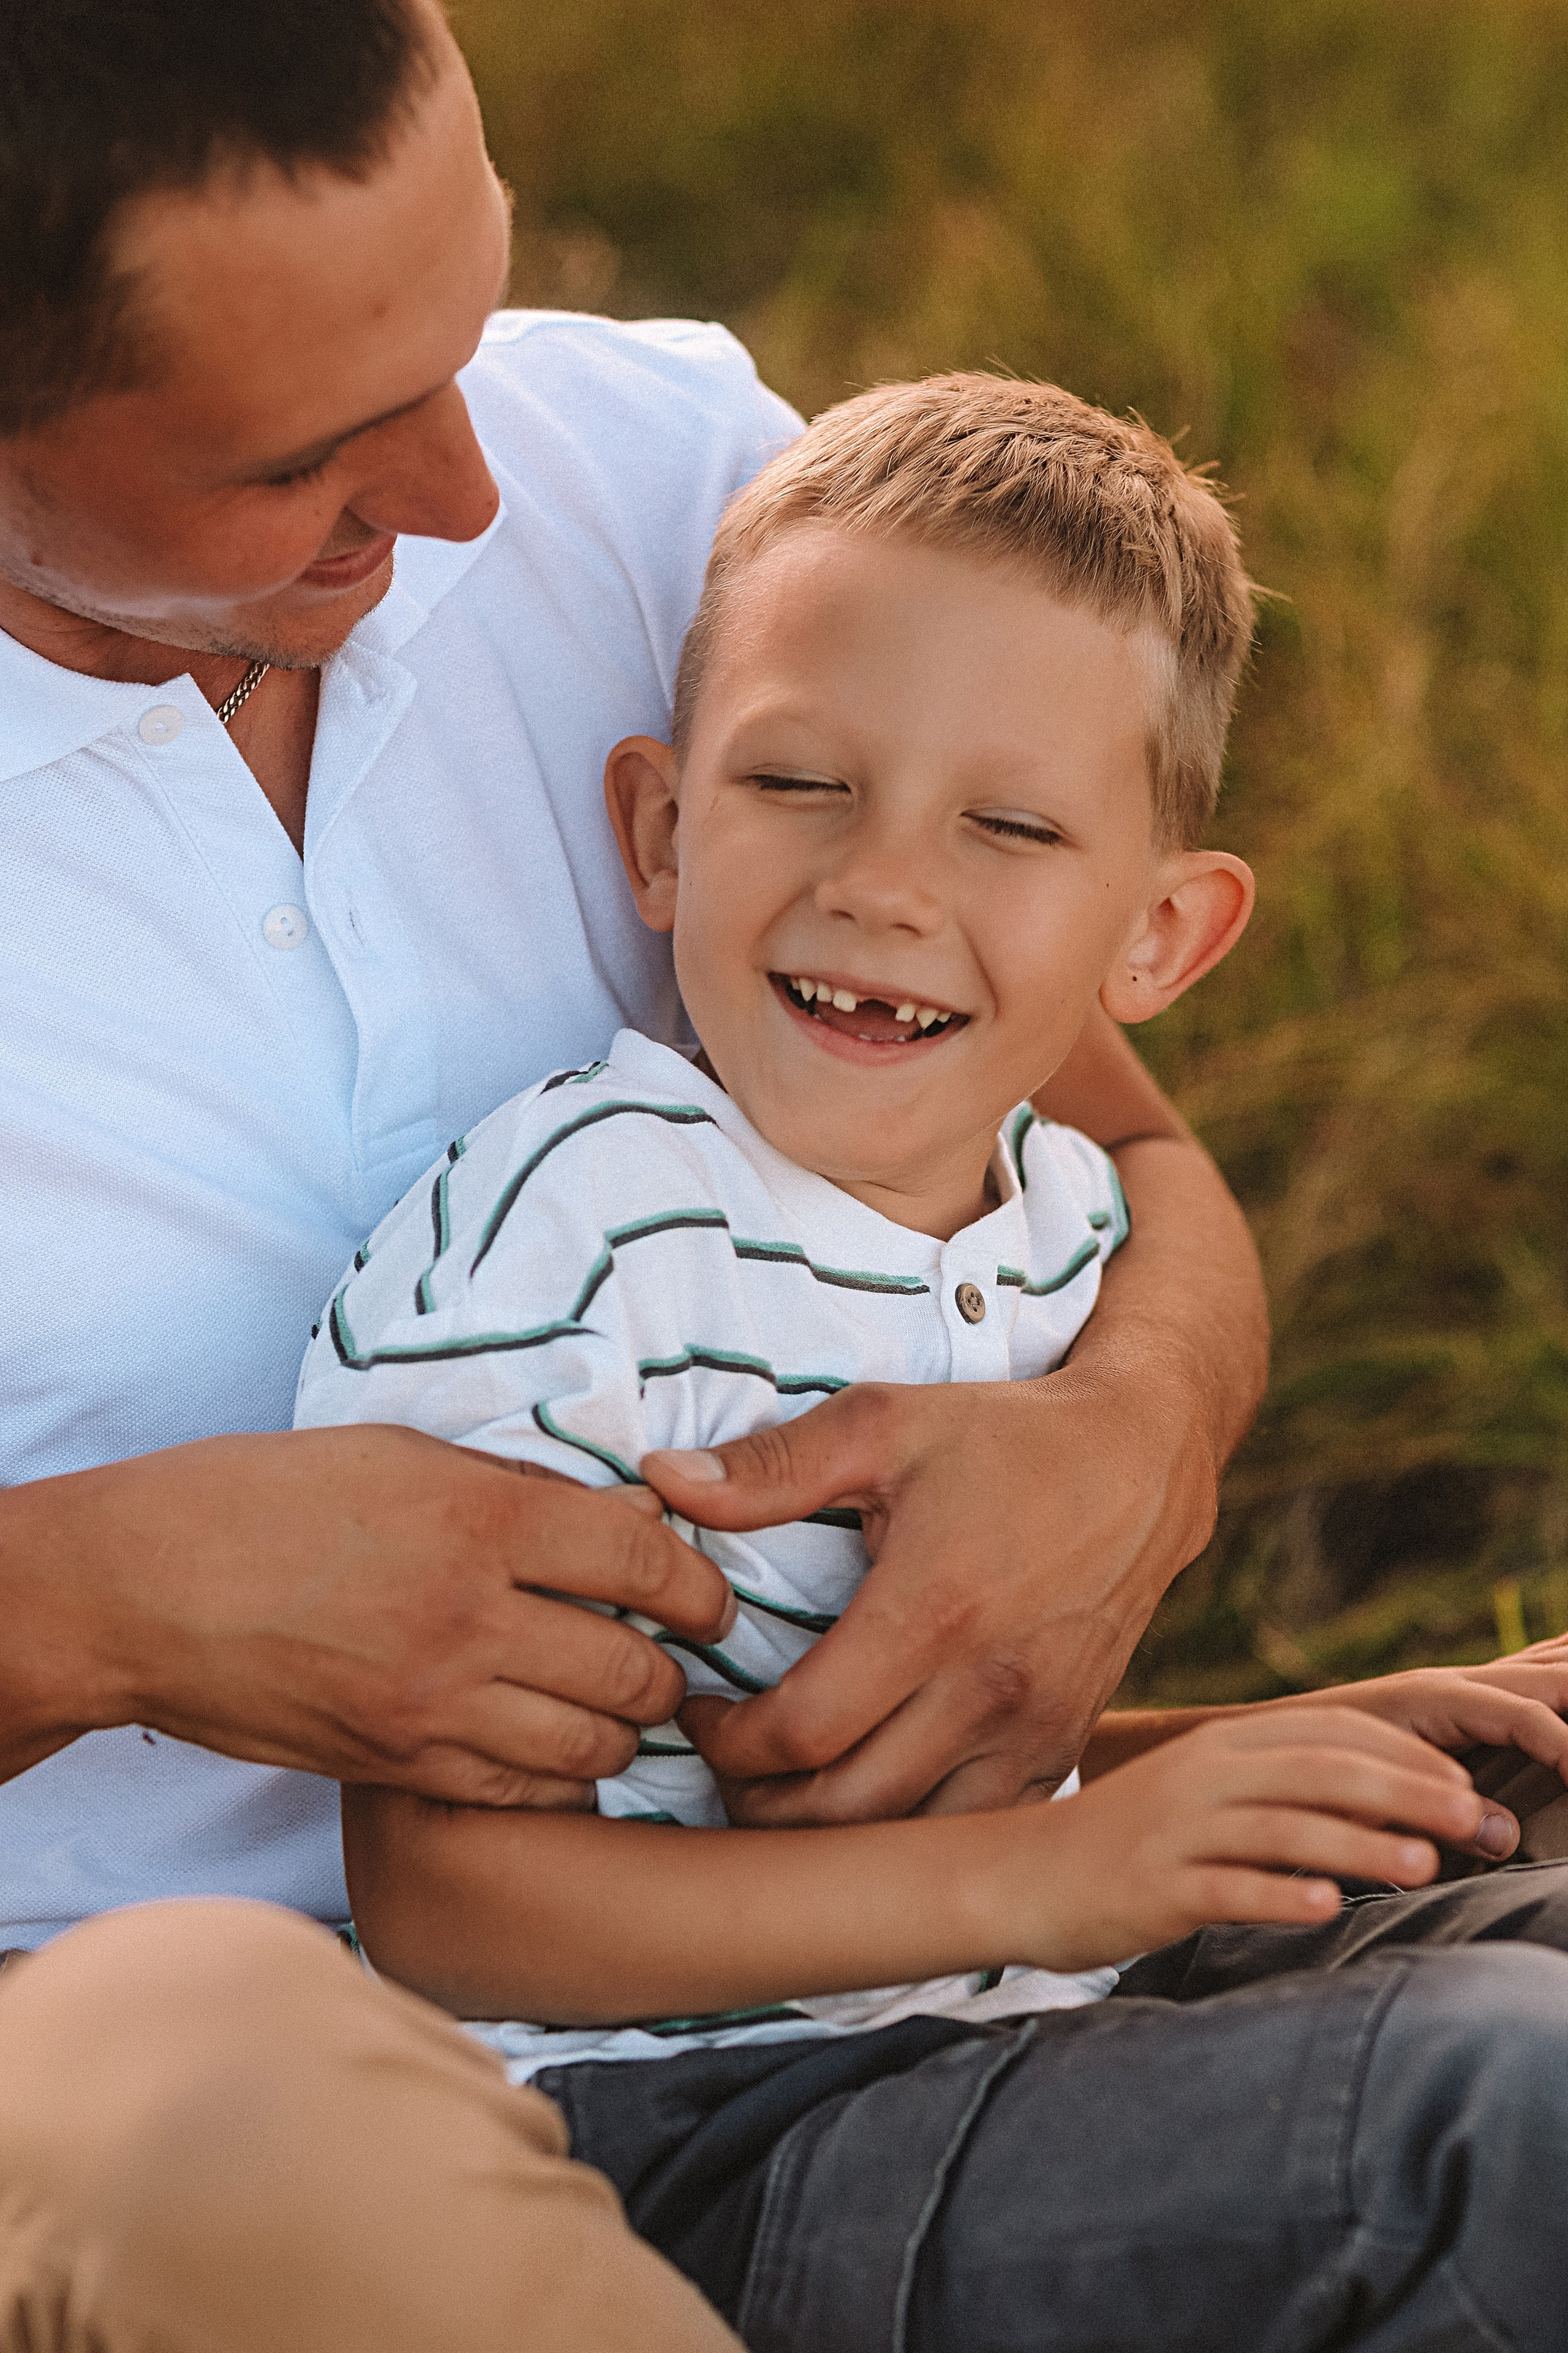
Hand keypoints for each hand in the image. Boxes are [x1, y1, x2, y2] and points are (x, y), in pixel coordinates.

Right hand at [0, 1426, 735, 1805]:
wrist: (140, 1590)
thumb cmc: (261, 1500)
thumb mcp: (399, 1455)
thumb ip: (513, 1490)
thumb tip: (616, 1514)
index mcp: (478, 1520)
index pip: (642, 1557)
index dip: (697, 1581)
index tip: (707, 1594)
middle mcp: (468, 1619)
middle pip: (635, 1667)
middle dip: (673, 1665)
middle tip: (672, 1652)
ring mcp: (433, 1706)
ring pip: (592, 1746)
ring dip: (624, 1727)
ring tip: (620, 1703)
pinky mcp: (397, 1767)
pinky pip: (521, 1791)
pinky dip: (560, 1777)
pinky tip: (558, 1749)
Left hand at [645, 1358, 1219, 1824]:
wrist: (1141, 1463)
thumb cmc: (1003, 1438)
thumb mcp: (882, 1424)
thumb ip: (770, 1467)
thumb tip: (660, 1483)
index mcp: (934, 1612)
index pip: (802, 1733)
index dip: (728, 1742)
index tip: (700, 1711)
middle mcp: (990, 1691)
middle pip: (846, 1812)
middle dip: (760, 1804)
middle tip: (724, 1763)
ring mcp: (1035, 1732)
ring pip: (911, 1844)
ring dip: (832, 1838)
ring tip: (784, 1789)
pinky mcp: (1062, 1750)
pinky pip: (973, 1835)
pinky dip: (909, 1837)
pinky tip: (865, 1796)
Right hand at [1009, 1707, 1489, 1972]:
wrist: (1022, 1874)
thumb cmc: (1132, 1840)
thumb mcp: (1202, 1794)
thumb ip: (1278, 1789)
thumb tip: (1387, 1803)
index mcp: (1219, 1747)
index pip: (1328, 1733)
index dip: (1403, 1755)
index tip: (1465, 1786)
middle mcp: (1199, 1778)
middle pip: (1317, 1772)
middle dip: (1404, 1792)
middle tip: (1473, 1819)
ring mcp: (1174, 1833)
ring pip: (1280, 1829)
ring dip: (1358, 1844)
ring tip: (1423, 1865)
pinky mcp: (1153, 1889)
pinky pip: (1224, 1889)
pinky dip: (1278, 1895)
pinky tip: (1327, 1907)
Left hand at [1287, 1660, 1567, 1857]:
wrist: (1274, 1741)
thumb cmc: (1317, 1773)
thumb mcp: (1370, 1799)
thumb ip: (1440, 1819)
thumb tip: (1506, 1838)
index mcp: (1438, 1699)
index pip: (1524, 1714)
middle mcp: (1460, 1680)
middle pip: (1552, 1673)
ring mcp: (1471, 1680)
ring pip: (1553, 1660)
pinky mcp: (1475, 1691)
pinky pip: (1541, 1666)